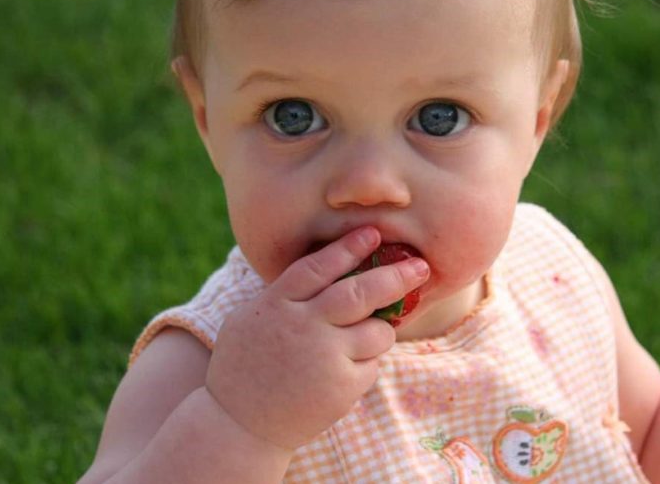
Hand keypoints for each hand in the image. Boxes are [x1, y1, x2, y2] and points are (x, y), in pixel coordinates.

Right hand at [205, 227, 428, 450]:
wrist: (238, 426)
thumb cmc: (243, 366)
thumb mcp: (248, 318)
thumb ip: (284, 294)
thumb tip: (325, 263)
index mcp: (276, 304)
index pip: (319, 267)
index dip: (348, 248)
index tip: (373, 232)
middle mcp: (303, 326)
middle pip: (360, 293)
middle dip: (396, 277)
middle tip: (421, 267)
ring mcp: (324, 357)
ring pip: (377, 332)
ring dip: (380, 332)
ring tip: (363, 340)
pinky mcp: (341, 387)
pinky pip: (371, 365)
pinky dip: (365, 365)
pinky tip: (341, 374)